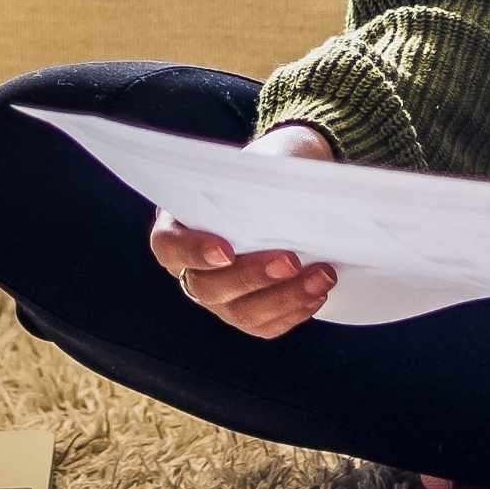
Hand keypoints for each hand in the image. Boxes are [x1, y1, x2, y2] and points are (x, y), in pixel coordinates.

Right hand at [150, 122, 339, 338]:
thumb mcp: (258, 163)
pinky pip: (265, 325)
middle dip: (253, 276)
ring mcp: (219, 297)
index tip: (226, 249)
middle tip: (291, 260)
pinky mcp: (247, 314)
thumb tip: (283, 194)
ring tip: (320, 276)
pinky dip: (293, 311)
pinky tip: (316, 292)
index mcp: (177, 226)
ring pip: (241, 312)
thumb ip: (258, 179)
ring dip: (284, 297)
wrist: (284, 188)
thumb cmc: (265, 171)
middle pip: (208, 287)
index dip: (193, 252)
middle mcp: (192, 269)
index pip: (169, 246)